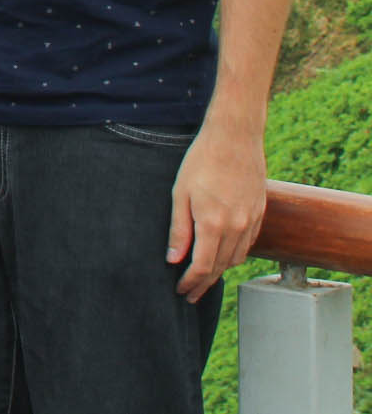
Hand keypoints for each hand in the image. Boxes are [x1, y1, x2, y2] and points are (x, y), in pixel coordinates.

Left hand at [169, 120, 267, 301]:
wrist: (235, 139)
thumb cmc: (201, 162)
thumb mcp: (180, 194)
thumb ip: (178, 229)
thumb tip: (173, 259)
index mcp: (213, 224)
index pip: (203, 267)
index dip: (191, 282)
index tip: (180, 290)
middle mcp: (236, 227)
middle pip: (221, 267)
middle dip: (204, 283)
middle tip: (190, 294)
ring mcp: (251, 221)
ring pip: (236, 258)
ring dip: (220, 271)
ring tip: (204, 279)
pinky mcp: (259, 213)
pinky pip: (247, 244)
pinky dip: (234, 255)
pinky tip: (223, 256)